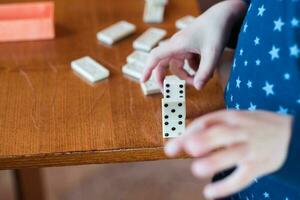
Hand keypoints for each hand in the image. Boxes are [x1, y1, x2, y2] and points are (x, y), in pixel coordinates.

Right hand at [141, 0, 247, 89]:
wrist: (223, 15)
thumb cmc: (216, 30)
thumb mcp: (213, 53)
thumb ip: (205, 72)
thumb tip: (198, 88)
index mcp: (177, 45)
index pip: (156, 57)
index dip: (147, 69)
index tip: (143, 81)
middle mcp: (176, 45)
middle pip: (164, 64)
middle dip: (166, 78)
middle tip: (169, 91)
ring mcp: (182, 46)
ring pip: (178, 66)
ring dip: (187, 75)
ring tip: (202, 79)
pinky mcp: (189, 47)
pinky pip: (187, 62)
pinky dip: (194, 69)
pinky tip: (207, 69)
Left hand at [164, 110, 291, 198]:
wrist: (290, 134)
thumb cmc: (252, 126)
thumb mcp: (234, 118)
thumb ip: (211, 126)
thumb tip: (183, 137)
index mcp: (231, 117)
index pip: (207, 122)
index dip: (188, 134)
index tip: (170, 148)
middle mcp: (241, 131)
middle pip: (222, 133)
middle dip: (205, 140)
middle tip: (188, 148)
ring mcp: (251, 148)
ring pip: (234, 154)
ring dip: (215, 161)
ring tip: (196, 170)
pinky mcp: (259, 166)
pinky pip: (243, 177)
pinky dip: (226, 186)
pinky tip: (209, 192)